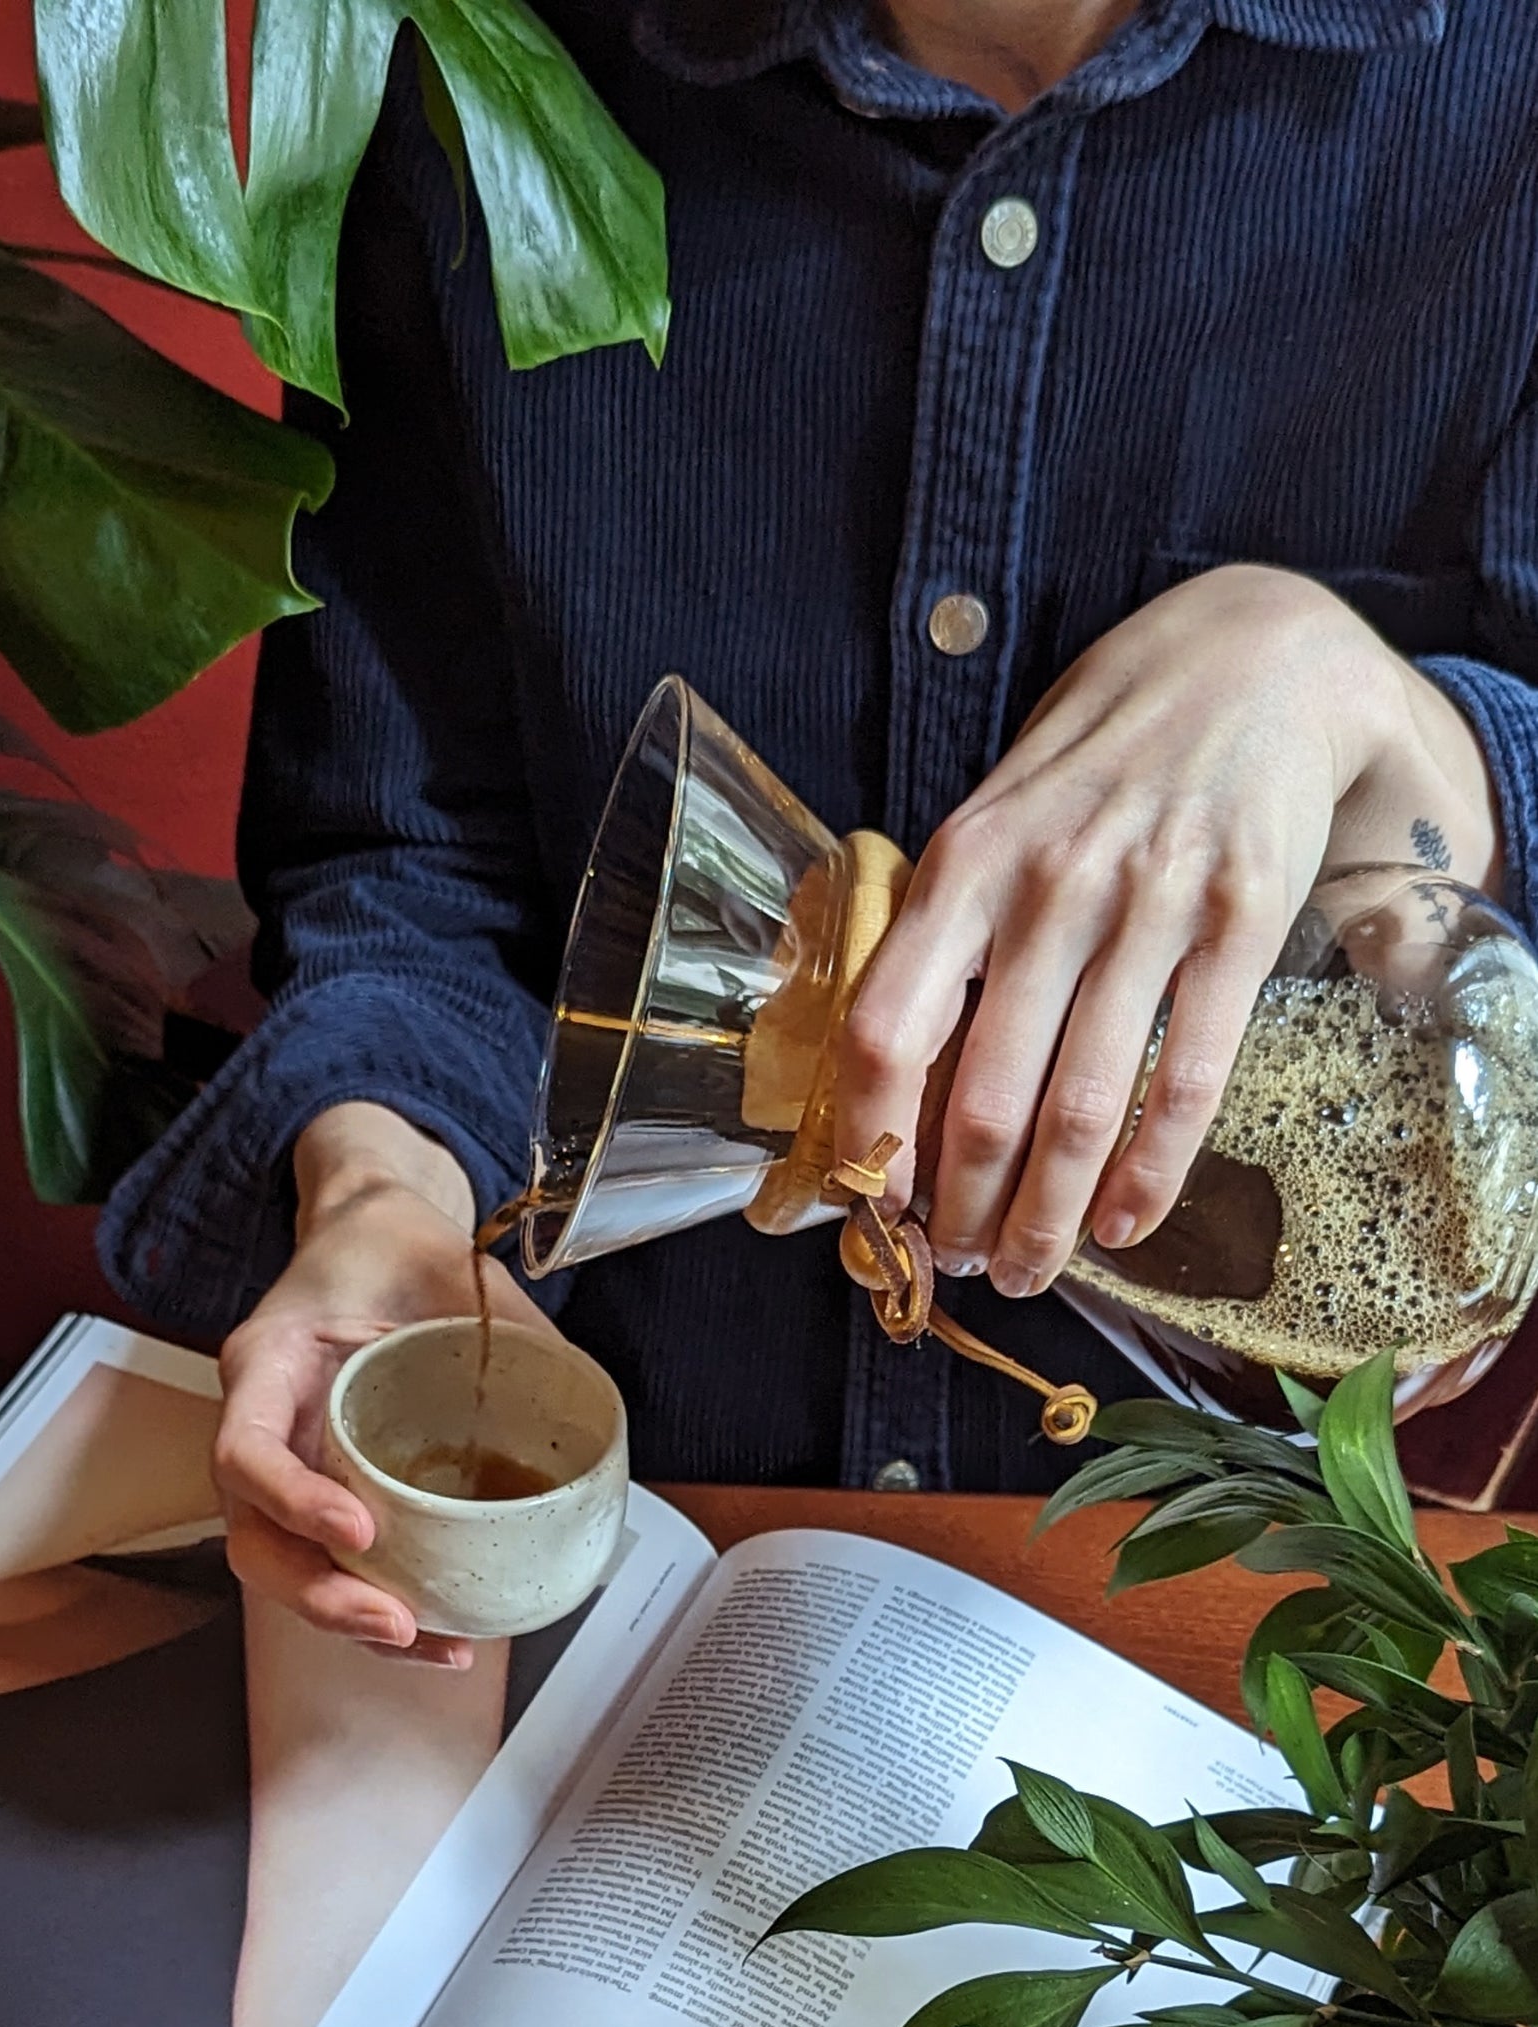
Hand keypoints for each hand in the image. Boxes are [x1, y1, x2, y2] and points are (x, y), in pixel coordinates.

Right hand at [213, 1103, 549, 1668]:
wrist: (371, 1235)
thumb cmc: (393, 1245)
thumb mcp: (448, 1262)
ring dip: (346, 1619)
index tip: (361, 1529)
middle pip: (253, 1537)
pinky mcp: (319, 1494)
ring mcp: (284, 1467)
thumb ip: (505, 1323)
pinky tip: (435, 1635)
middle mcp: (259, 1424)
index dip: (292, 1502)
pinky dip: (371, 1606)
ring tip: (428, 1644)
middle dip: (317, 1593)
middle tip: (395, 1619)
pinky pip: (328, 1563)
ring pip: (284, 1566)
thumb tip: (585, 1398)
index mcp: (267, 1361)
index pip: (245, 1450)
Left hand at [832, 564, 1503, 1295]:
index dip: (869, 1141)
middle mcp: (1048, 887)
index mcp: (961, 867)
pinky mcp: (1242, 923)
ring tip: (1031, 1270)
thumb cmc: (1093, 771)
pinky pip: (1188, 1080)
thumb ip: (942, 943)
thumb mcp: (990, 828)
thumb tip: (886, 1097)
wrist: (1249, 665)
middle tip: (960, 1267)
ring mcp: (1151, 905)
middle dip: (963, 1209)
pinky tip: (1124, 1224)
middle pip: (984, 1097)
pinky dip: (1150, 1174)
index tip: (871, 1211)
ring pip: (1083, 1107)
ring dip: (1050, 1216)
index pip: (882, 1031)